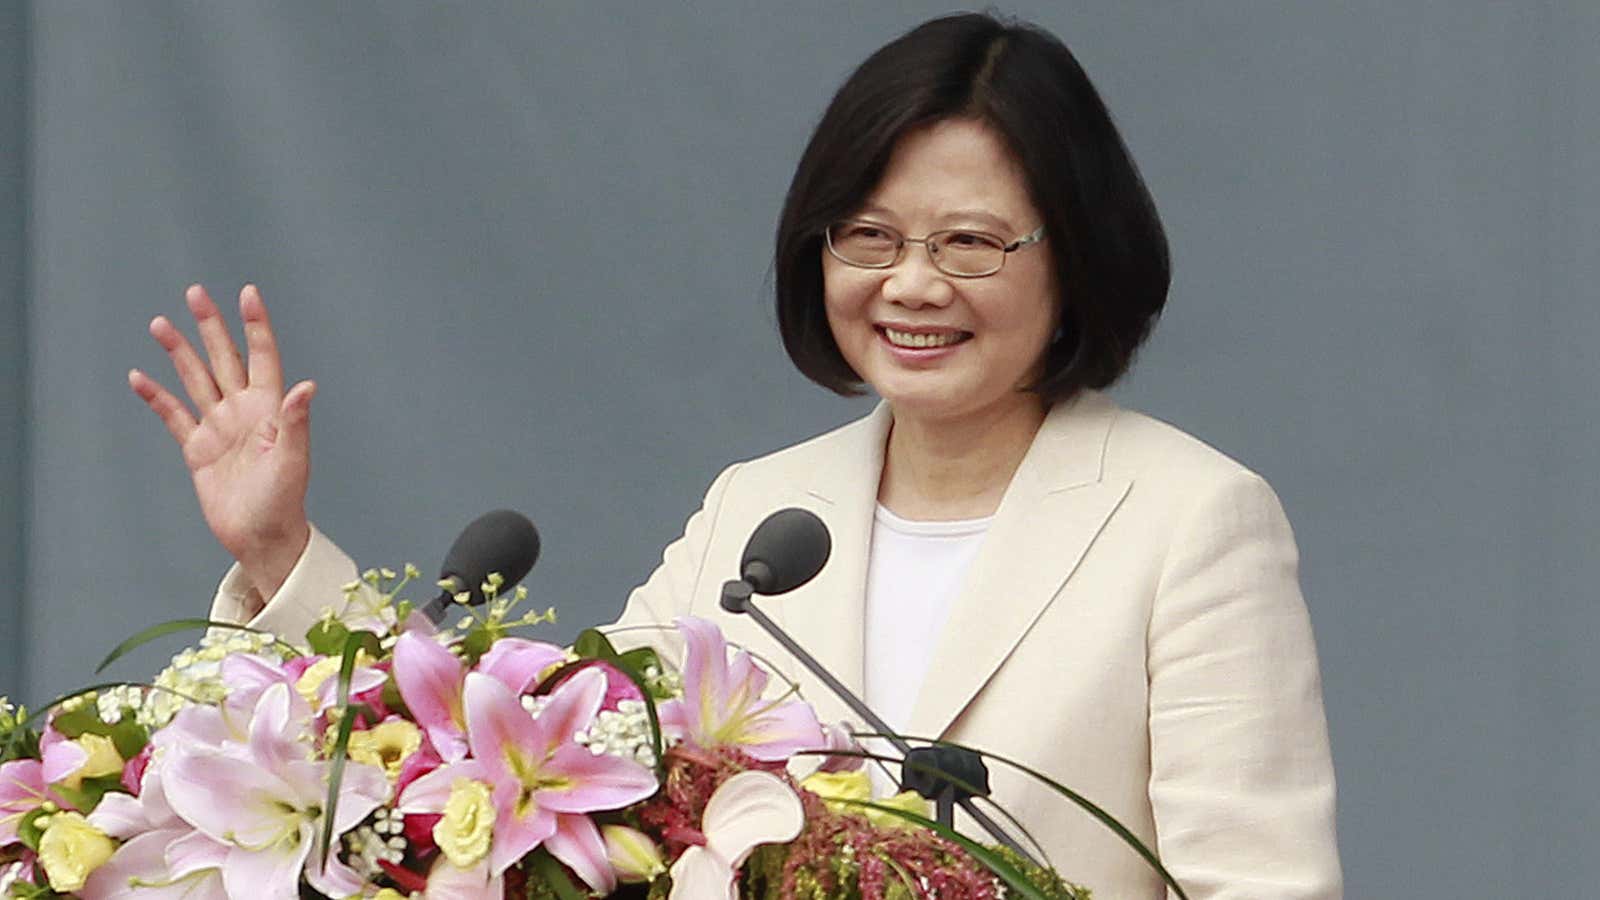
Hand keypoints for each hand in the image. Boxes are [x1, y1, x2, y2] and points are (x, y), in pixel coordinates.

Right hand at [129, 284, 314, 602]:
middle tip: (195, 292)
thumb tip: (307, 387)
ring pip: (195, 380)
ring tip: (160, 323)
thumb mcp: (293, 460)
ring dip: (178, 352)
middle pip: (223, 358)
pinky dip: (156, 397)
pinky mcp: (197, 450)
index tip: (248, 293)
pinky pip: (173, 416)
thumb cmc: (284, 500)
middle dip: (211, 326)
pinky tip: (139, 377)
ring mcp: (218, 428)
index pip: (262, 356)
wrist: (262, 537)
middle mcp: (243, 411)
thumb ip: (296, 422)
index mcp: (269, 408)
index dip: (256, 325)